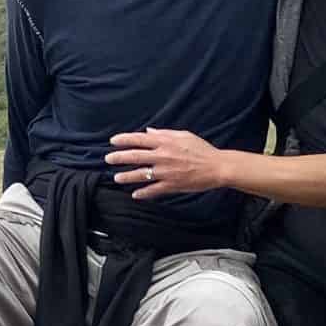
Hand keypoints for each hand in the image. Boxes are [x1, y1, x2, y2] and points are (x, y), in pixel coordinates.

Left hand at [105, 126, 225, 195]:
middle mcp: (163, 156)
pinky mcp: (172, 185)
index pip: (139, 139)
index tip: (113, 141)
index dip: (124, 139)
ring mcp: (166, 172)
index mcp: (165, 142)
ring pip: (140, 174)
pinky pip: (153, 190)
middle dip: (119, 157)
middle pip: (135, 156)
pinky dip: (143, 193)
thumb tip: (149, 130)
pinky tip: (135, 194)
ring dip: (126, 176)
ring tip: (116, 177)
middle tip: (108, 159)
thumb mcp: (183, 135)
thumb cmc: (202, 149)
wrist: (217, 167)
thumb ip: (164, 133)